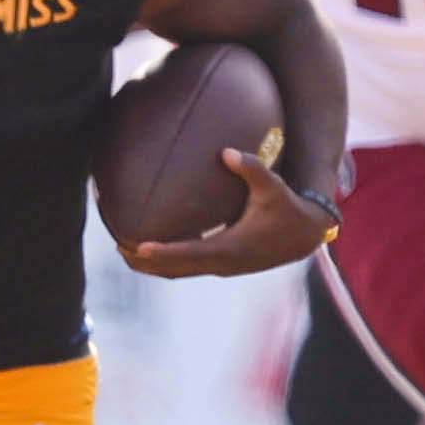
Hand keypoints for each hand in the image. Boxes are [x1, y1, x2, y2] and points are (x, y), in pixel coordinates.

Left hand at [122, 150, 341, 277]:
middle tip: (118, 248)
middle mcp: (222, 263)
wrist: (305, 235)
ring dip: (153, 267)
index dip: (162, 252)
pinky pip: (188, 268)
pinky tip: (153, 247)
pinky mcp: (223, 265)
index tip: (137, 246)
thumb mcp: (273, 187)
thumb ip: (252, 168)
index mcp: (231, 248)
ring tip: (125, 252)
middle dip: (146, 263)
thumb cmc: (288, 208)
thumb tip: (227, 151)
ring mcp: (222, 267)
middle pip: (175, 270)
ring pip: (179, 273)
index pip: (188, 253)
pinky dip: (168, 263)